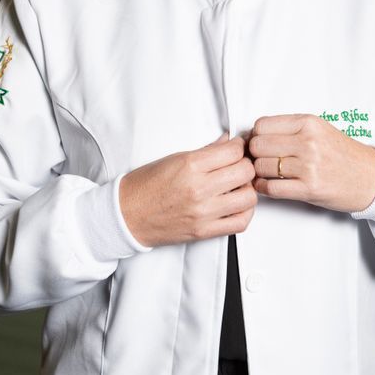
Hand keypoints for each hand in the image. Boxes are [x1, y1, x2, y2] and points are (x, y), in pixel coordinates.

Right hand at [118, 133, 256, 247]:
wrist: (125, 215)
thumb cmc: (144, 186)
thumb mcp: (173, 159)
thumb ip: (205, 152)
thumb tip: (228, 143)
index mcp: (189, 166)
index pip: (233, 151)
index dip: (240, 146)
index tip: (237, 147)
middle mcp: (199, 189)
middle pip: (245, 172)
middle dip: (246, 165)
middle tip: (239, 165)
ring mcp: (203, 212)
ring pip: (248, 197)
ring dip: (247, 189)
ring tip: (238, 186)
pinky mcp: (204, 231)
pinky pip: (240, 223)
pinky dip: (244, 212)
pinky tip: (237, 205)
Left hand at [247, 115, 374, 213]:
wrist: (372, 178)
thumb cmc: (345, 155)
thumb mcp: (320, 129)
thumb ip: (291, 129)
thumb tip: (256, 133)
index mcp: (309, 124)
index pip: (262, 125)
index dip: (255, 135)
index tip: (259, 142)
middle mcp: (308, 142)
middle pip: (257, 145)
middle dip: (255, 154)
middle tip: (260, 159)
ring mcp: (308, 166)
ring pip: (261, 167)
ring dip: (259, 172)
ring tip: (268, 173)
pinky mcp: (309, 189)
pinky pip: (270, 187)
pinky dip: (263, 188)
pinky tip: (269, 185)